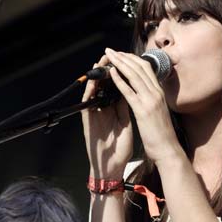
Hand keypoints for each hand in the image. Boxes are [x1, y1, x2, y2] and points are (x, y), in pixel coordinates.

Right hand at [81, 53, 132, 178]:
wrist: (110, 167)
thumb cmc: (119, 149)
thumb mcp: (127, 125)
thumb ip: (128, 109)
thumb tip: (134, 92)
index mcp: (114, 110)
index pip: (117, 86)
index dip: (121, 73)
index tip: (127, 61)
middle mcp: (103, 109)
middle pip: (105, 84)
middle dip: (108, 69)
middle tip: (111, 54)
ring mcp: (94, 114)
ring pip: (94, 90)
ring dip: (97, 77)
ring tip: (100, 62)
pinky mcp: (87, 121)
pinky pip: (86, 103)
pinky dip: (89, 92)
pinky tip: (93, 82)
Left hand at [104, 48, 181, 163]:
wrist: (168, 150)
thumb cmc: (162, 135)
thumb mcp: (158, 112)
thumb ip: (152, 100)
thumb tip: (144, 93)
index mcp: (159, 93)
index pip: (147, 69)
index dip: (133, 59)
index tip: (121, 54)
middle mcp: (156, 93)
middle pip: (139, 67)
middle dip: (124, 57)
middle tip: (111, 50)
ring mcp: (150, 101)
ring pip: (134, 75)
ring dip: (120, 63)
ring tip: (109, 56)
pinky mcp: (143, 111)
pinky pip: (129, 91)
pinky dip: (119, 80)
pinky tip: (111, 73)